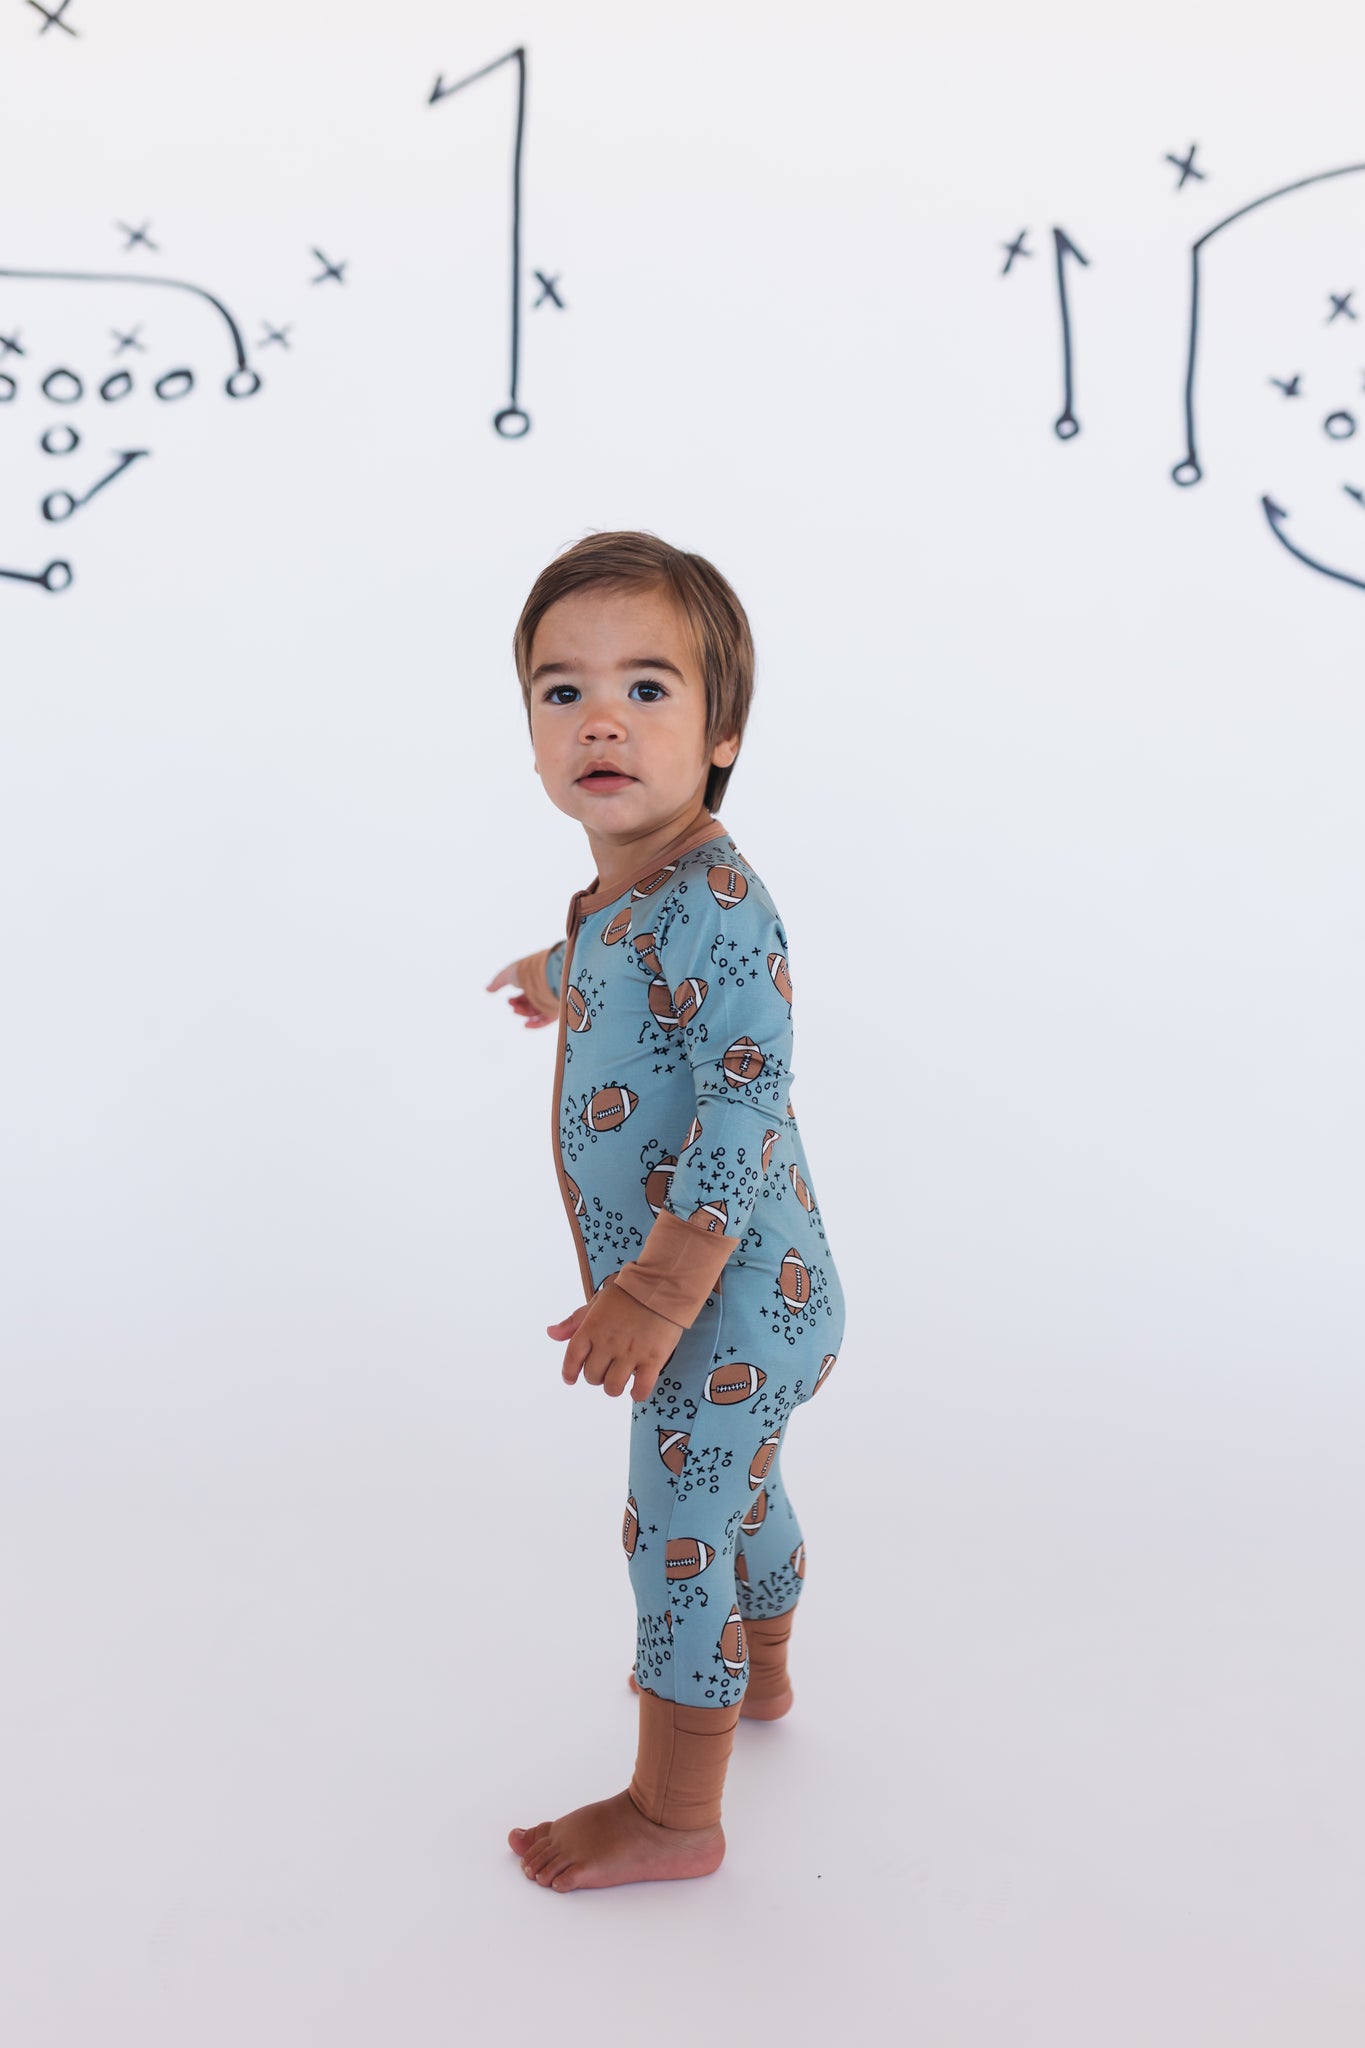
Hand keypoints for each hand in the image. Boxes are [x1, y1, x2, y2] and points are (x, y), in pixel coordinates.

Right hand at [486, 959, 556, 1028]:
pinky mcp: (556, 1008)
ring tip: (516, 1010)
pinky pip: (547, 1020)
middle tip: (513, 1006)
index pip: (525, 995)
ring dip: (524, 1013)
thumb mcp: (508, 974)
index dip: (516, 1000)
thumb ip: (497, 982)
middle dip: (519, 1007)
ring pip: (536, 1012)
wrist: (545, 973)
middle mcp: (543, 992)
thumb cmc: (526, 971)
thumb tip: (487, 989)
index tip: (509, 1000)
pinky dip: (536, 1024)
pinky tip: (526, 1025)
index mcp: (534, 982)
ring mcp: (550, 1000)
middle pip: (530, 1005)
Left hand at [549, 1273, 681, 1402]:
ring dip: (613, 1387)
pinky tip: (637, 1389)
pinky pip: (641, 1389)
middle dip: (596, 1376)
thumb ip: (574, 1321)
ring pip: (613, 1386)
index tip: (570, 1378)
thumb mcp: (596, 1302)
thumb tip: (551, 1333)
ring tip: (620, 1378)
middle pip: (592, 1376)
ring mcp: (630, 1353)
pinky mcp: (653, 1359)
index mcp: (591, 1328)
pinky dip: (637, 1394)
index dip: (569, 1372)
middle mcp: (608, 1343)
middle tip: (606, 1369)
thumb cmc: (628, 1292)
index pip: (572, 1358)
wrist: (661, 1285)